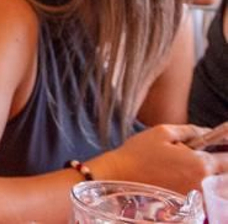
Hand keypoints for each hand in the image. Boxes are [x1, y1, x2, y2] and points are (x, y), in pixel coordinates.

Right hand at [93, 124, 225, 193]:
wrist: (119, 177)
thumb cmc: (139, 154)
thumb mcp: (163, 132)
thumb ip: (191, 130)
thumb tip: (209, 132)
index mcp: (201, 164)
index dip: (225, 150)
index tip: (222, 145)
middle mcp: (203, 183)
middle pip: (225, 175)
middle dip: (218, 164)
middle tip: (202, 155)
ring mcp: (196, 197)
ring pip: (214, 186)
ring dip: (210, 176)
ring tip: (188, 166)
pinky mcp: (187, 205)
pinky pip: (203, 195)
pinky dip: (200, 187)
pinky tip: (184, 178)